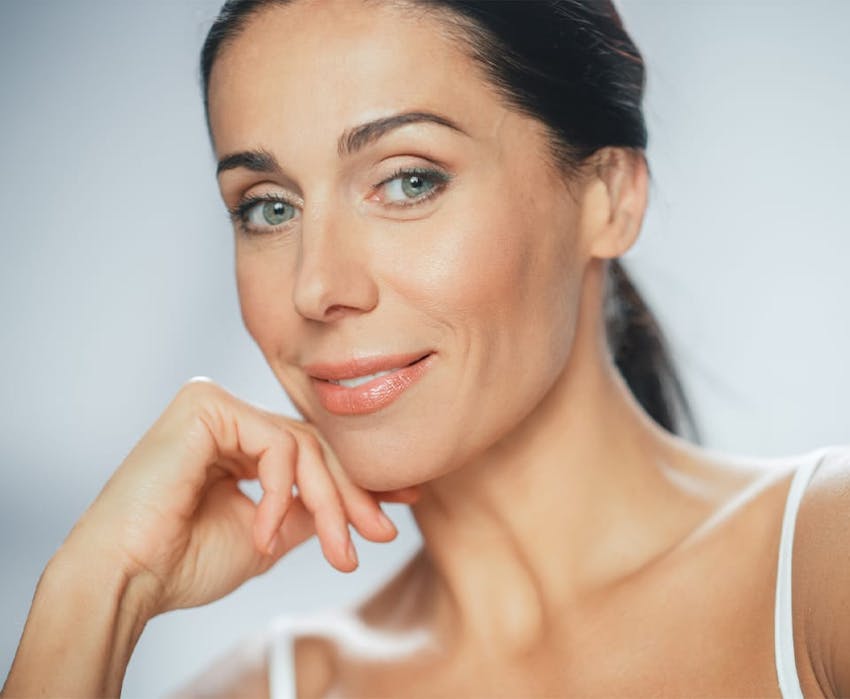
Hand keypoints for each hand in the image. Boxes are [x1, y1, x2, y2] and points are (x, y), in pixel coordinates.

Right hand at [60, 377, 419, 616]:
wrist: (129, 577)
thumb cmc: (185, 562)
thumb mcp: (270, 533)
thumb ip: (310, 509)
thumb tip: (362, 504)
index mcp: (236, 444)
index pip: (310, 454)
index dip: (355, 484)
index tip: (395, 510)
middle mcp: (227, 417)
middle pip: (313, 448)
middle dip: (353, 495)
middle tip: (380, 534)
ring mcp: (215, 406)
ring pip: (302, 446)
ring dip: (328, 502)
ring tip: (337, 550)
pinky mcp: (206, 405)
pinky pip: (276, 444)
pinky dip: (282, 493)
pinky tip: (266, 533)